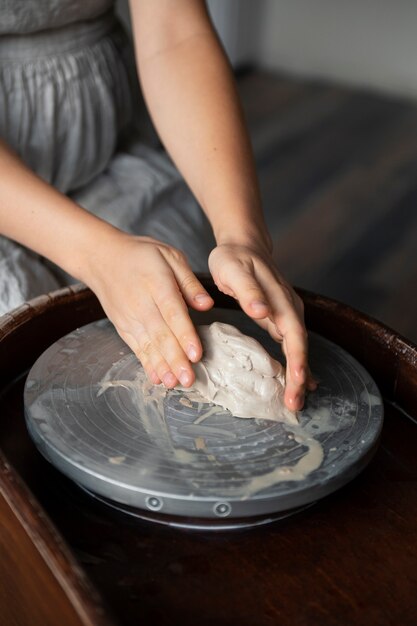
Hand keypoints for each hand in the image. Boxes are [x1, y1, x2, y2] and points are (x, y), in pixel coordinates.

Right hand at [86, 232, 213, 387]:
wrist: (101, 257)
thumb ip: (189, 282)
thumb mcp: (170, 256)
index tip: (196, 354)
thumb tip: (206, 304)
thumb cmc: (141, 255)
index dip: (184, 335)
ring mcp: (130, 318)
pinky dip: (147, 364)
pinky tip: (158, 378)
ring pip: (148, 346)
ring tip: (174, 383)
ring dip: (162, 367)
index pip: (173, 313)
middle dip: (175, 360)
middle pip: (161, 335)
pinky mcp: (123, 327)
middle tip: (189, 379)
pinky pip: (137, 348)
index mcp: (157, 284)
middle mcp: (142, 304)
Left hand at [208, 243, 316, 410]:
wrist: (244, 245)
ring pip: (298, 348)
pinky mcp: (282, 319)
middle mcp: (290, 308)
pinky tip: (296, 382)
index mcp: (280, 299)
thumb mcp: (233, 269)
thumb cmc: (234, 258)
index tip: (295, 383)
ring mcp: (289, 313)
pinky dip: (295, 364)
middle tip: (294, 405)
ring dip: (298, 375)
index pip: (294, 335)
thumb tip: (262, 311)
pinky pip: (292, 345)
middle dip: (299, 377)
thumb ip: (248, 290)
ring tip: (294, 402)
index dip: (297, 361)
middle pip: (300, 347)